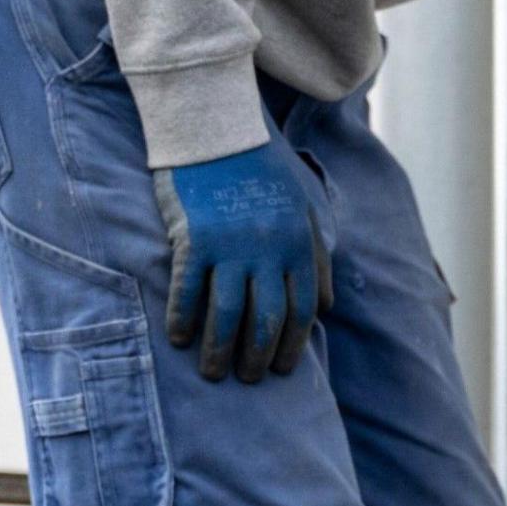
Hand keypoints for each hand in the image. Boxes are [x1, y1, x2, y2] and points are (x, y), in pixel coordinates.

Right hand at [155, 143, 332, 382]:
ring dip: (220, 350)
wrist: (217, 126)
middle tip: (247, 379)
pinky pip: (188, 290)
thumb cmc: (263, 168)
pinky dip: (184, 319)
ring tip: (213, 373)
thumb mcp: (306, 209)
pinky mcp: (194, 238)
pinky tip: (179, 338)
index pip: (302, 311)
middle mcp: (269, 251)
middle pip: (265, 320)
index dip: (292, 345)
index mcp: (300, 246)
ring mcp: (230, 246)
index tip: (282, 370)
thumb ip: (318, 257)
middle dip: (257, 357)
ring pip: (227, 314)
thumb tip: (327, 307)